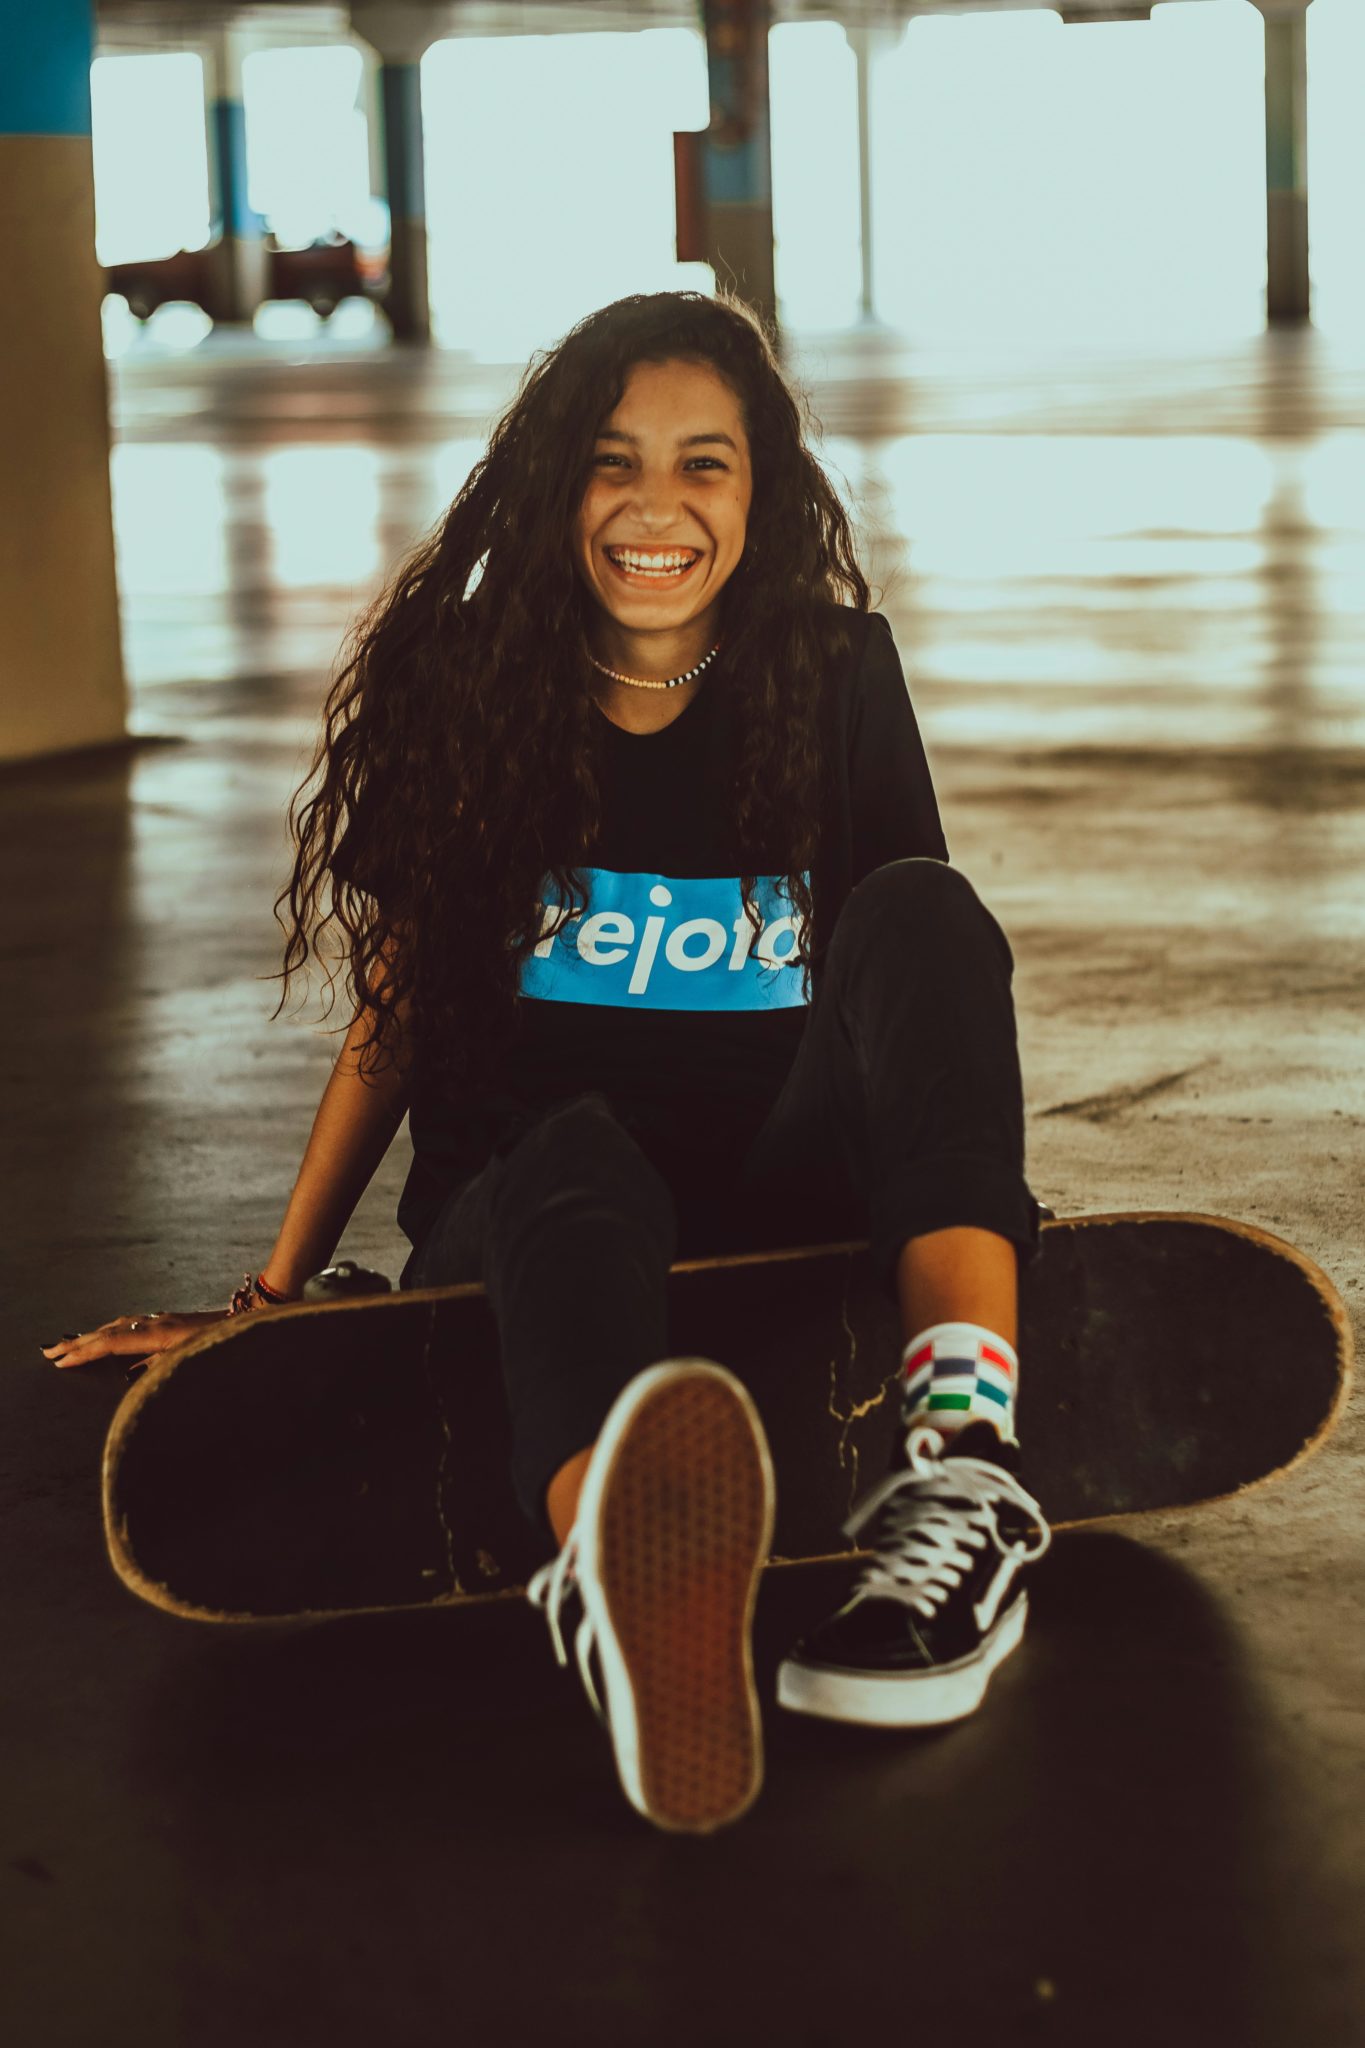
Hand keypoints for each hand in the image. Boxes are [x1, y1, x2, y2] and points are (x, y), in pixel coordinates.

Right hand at [40, 1310, 229, 1370]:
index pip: (112, 1342)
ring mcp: (163, 1319)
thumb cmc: (226, 1342)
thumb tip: (128, 1375)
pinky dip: (112, 1331)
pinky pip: (131, 1324)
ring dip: (93, 1335)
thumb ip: (162, 1367)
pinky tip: (108, 1337)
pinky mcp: (170, 1321)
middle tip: (50, 1352)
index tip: (61, 1360)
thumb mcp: (194, 1358)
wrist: (251, 1315)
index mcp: (160, 1334)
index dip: (85, 1352)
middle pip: (109, 1331)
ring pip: (119, 1325)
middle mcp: (157, 1323)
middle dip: (79, 1342)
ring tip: (71, 1345)